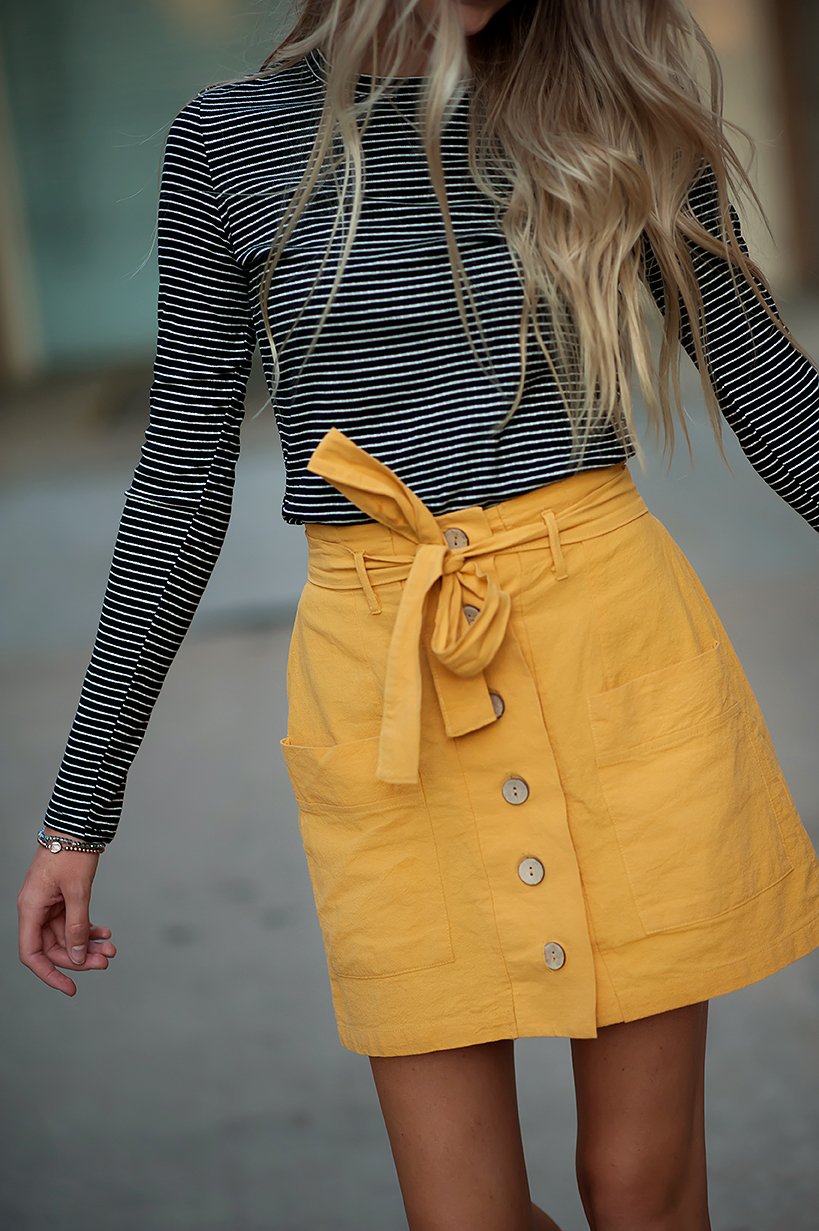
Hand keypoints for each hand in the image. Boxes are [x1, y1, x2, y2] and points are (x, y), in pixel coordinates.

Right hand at [18, 831, 116, 994]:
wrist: (77, 825)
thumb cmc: (72, 852)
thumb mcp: (78, 891)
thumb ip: (77, 925)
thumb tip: (79, 956)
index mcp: (31, 909)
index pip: (32, 954)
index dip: (50, 974)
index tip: (71, 988)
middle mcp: (36, 910)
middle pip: (53, 947)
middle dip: (79, 957)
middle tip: (106, 961)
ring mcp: (48, 905)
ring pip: (66, 936)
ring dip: (88, 943)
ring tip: (110, 948)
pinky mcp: (61, 898)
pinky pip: (73, 922)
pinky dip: (88, 928)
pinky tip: (105, 933)